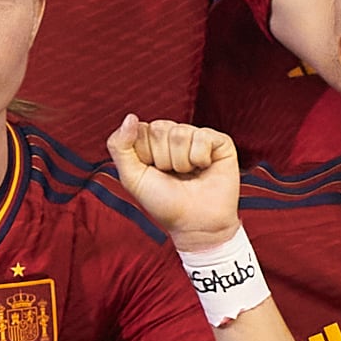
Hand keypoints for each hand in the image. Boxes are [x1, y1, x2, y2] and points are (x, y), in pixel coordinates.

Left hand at [108, 116, 244, 245]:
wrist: (196, 224)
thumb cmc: (165, 203)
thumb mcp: (132, 178)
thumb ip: (120, 146)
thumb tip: (130, 116)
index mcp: (153, 141)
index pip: (140, 130)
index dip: (145, 155)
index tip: (154, 173)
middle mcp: (175, 135)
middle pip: (160, 129)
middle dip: (163, 159)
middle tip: (173, 176)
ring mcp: (198, 137)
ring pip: (180, 133)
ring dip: (182, 162)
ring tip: (189, 175)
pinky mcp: (220, 142)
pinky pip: (202, 136)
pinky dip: (200, 158)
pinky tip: (205, 169)